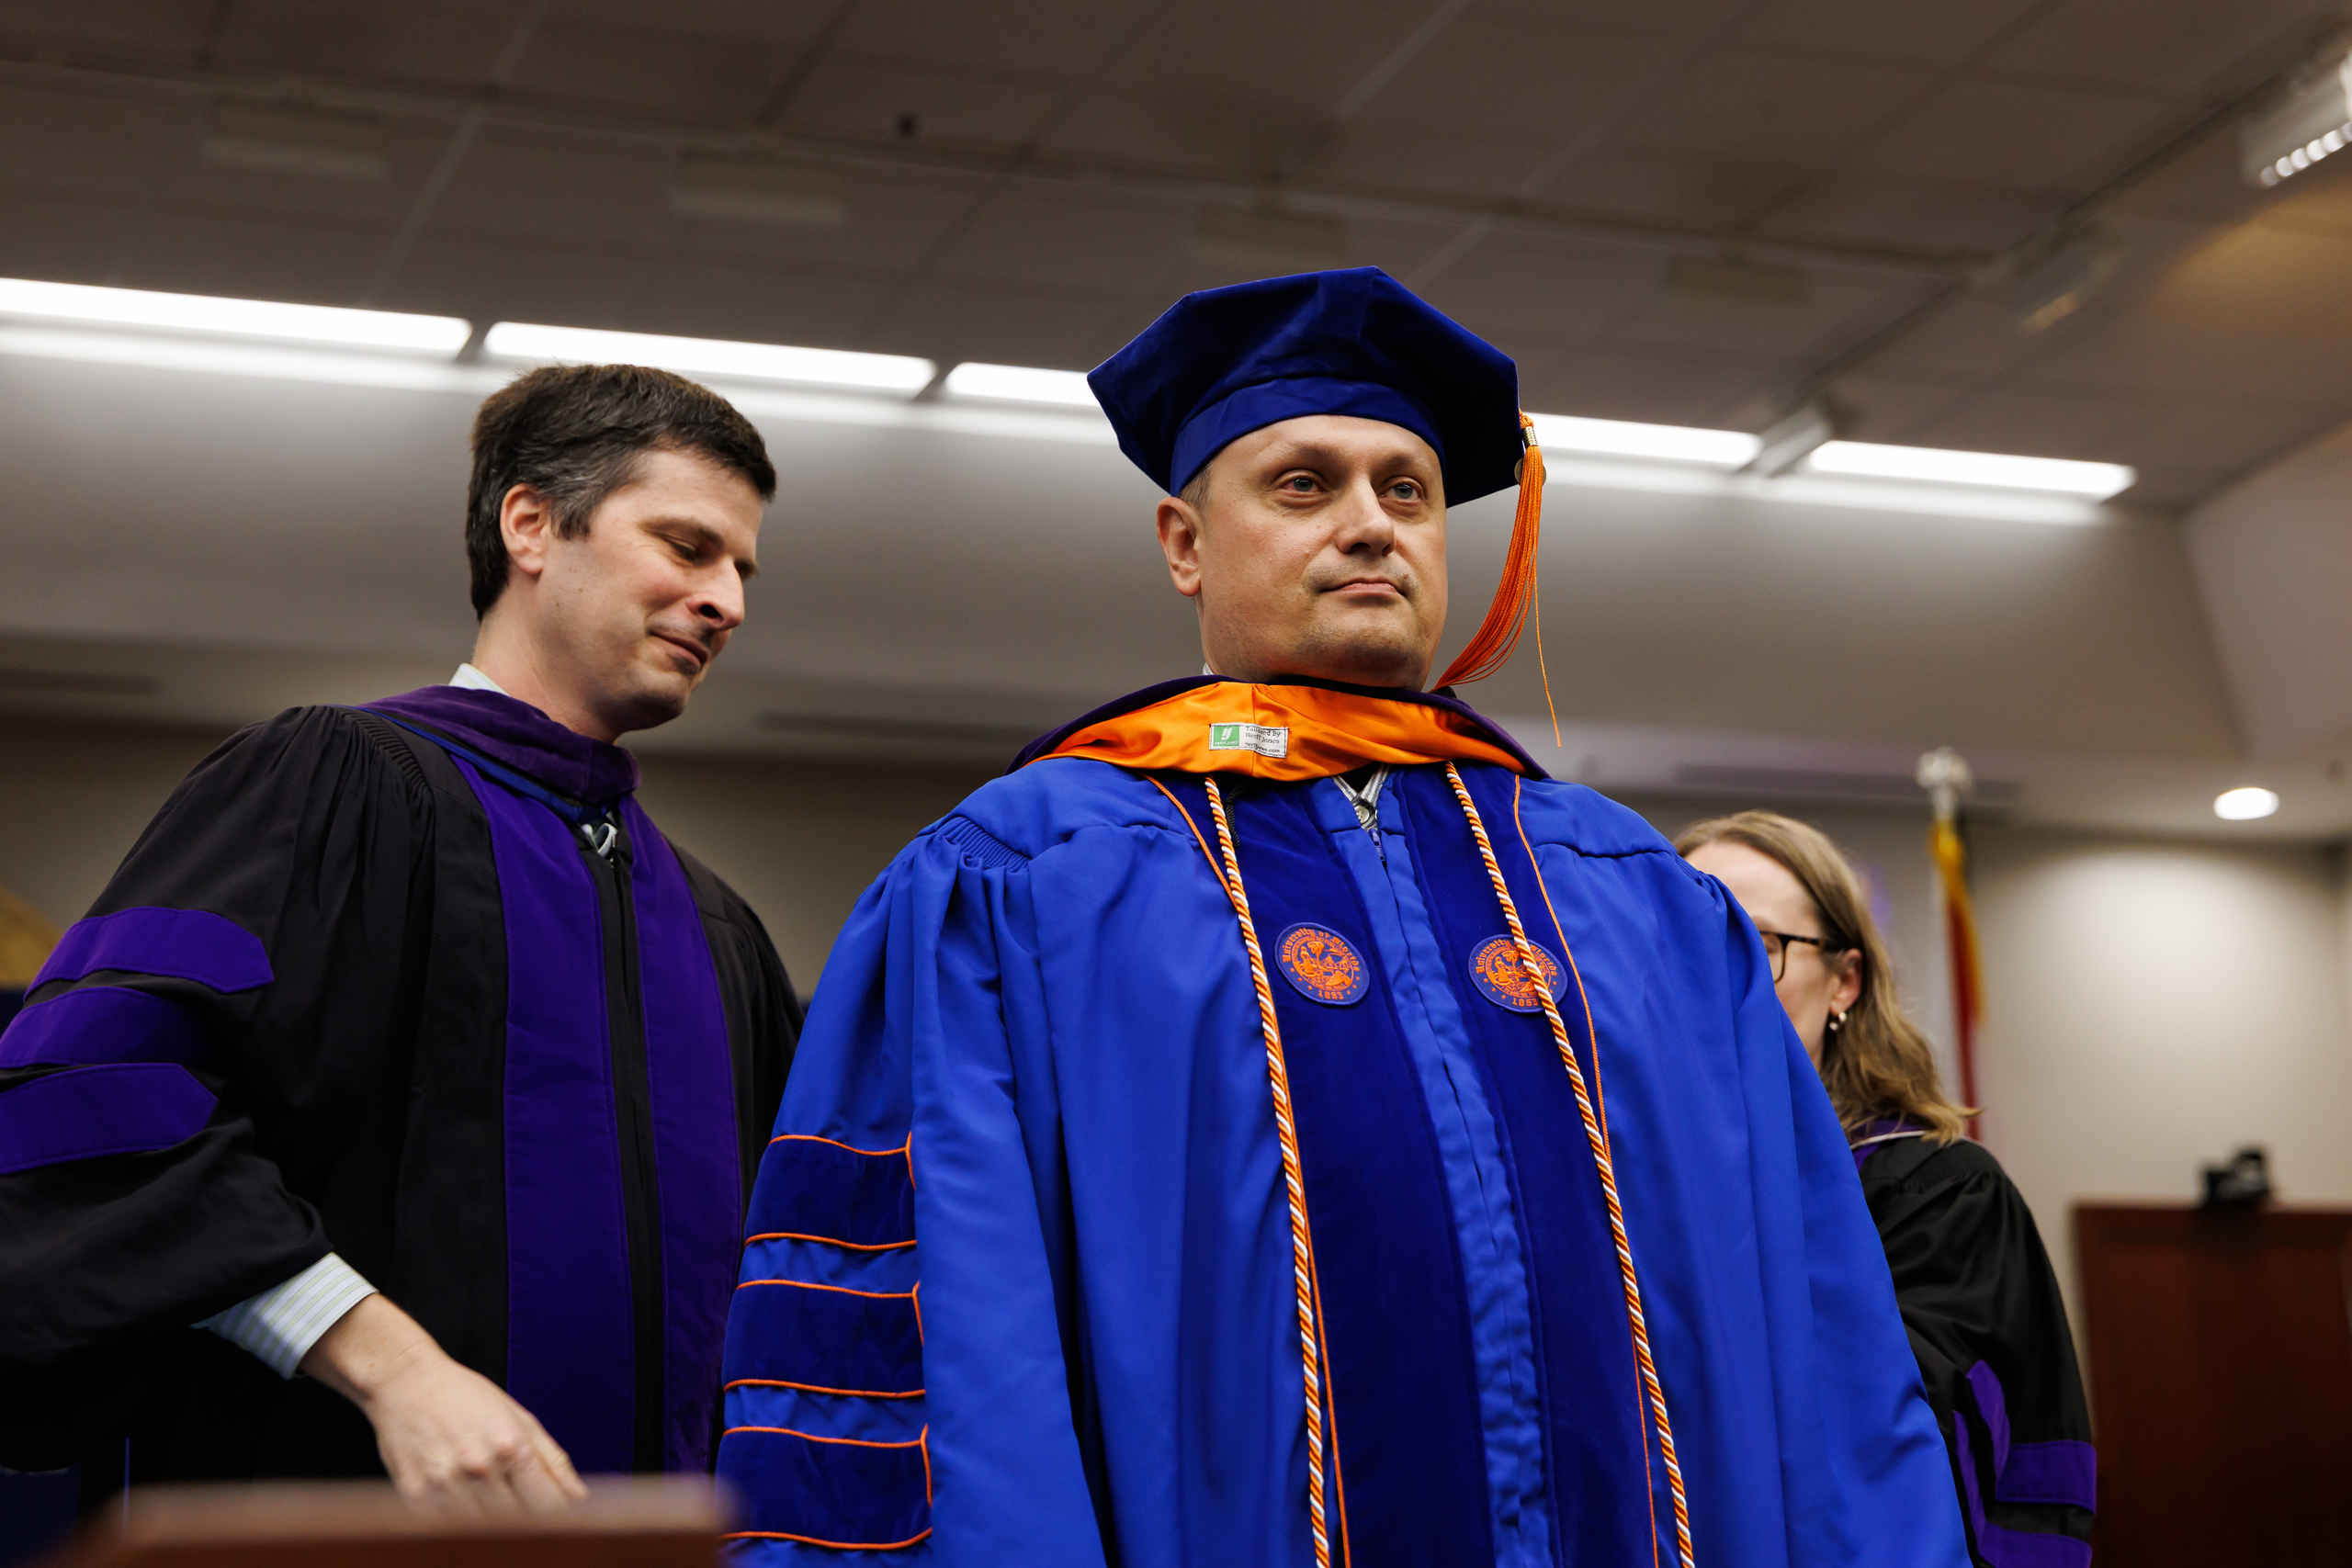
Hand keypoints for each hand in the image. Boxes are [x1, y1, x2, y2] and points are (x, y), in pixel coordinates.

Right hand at [300, 1293, 587, 1513]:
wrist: (406, 1382)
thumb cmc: (466, 1396)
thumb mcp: (519, 1418)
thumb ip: (552, 1460)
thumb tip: (579, 1496)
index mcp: (510, 1447)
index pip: (547, 1506)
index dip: (557, 1517)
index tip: (557, 1516)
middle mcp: (478, 1468)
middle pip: (515, 1522)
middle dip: (524, 1520)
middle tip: (518, 1505)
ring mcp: (442, 1485)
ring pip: (479, 1531)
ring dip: (488, 1523)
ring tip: (484, 1497)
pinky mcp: (413, 1496)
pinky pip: (442, 1528)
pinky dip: (454, 1523)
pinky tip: (457, 1501)